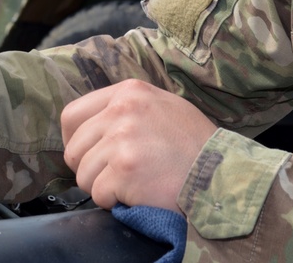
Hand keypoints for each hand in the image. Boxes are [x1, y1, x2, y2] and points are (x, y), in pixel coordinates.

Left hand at [61, 79, 216, 211]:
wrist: (220, 173)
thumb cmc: (195, 145)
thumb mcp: (163, 106)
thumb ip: (128, 108)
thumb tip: (94, 125)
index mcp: (129, 92)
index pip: (72, 114)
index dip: (76, 141)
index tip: (89, 154)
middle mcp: (122, 110)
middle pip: (74, 149)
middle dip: (90, 169)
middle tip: (116, 176)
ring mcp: (122, 139)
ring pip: (83, 175)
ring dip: (104, 187)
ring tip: (134, 182)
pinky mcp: (124, 169)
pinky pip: (98, 194)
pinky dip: (115, 201)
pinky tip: (139, 192)